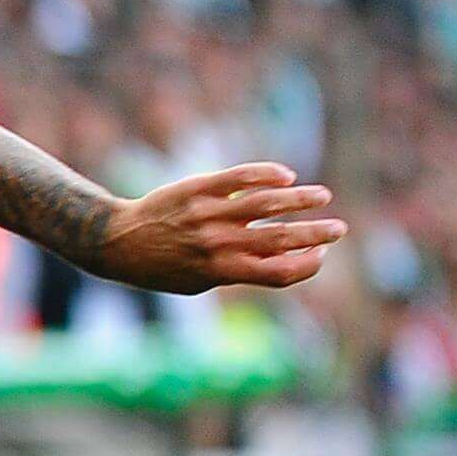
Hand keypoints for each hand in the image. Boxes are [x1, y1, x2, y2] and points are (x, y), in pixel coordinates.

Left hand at [89, 164, 347, 294]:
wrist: (117, 243)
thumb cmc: (162, 267)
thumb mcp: (200, 281)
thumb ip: (239, 271)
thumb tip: (285, 257)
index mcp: (220, 271)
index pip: (277, 272)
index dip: (306, 266)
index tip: (319, 256)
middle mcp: (217, 243)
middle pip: (280, 238)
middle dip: (316, 233)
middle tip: (339, 228)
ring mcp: (209, 214)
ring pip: (266, 203)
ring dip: (301, 199)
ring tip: (322, 197)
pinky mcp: (198, 188)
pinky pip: (239, 177)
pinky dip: (267, 174)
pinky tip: (286, 176)